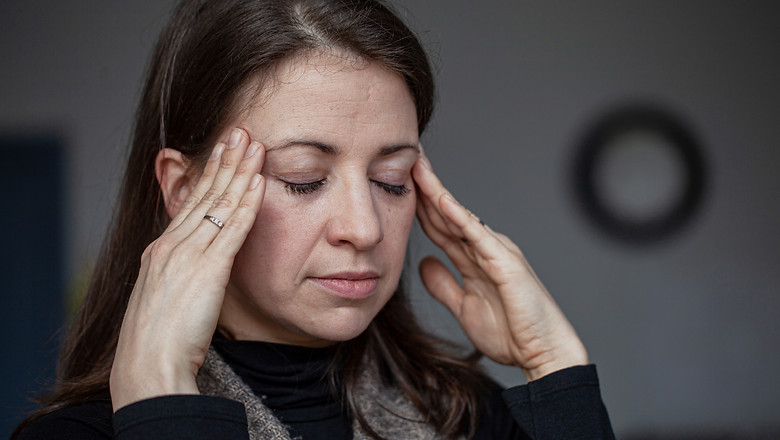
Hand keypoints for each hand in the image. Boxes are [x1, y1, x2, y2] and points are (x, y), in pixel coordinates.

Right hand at [110, 129, 264, 409]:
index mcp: (161, 251)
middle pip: (203, 194)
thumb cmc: (157, 342)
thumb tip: (197, 268)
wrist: (147, 365)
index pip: (191, 203)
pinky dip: (246, 203)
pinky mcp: (206, 270)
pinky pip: (231, 229)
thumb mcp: (165, 299)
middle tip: (239, 131)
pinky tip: (259, 182)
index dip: (209, 175)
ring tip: (253, 144)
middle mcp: (171, 245)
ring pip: (218, 204)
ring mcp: (187, 254)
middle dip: (224, 160)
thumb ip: (182, 276)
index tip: (222, 152)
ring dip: (239, 172)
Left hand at [412, 151, 587, 380]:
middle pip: (447, 213)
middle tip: (404, 157)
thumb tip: (424, 264)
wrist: (544, 354)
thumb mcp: (464, 307)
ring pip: (459, 217)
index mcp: (476, 257)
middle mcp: (486, 248)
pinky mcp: (506, 262)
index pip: (441, 226)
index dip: (420, 205)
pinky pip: (478, 236)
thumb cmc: (512, 332)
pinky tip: (441, 199)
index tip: (398, 183)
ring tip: (417, 167)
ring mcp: (497, 252)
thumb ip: (444, 285)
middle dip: (426, 186)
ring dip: (437, 191)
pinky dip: (459, 217)